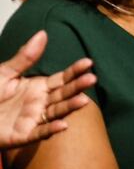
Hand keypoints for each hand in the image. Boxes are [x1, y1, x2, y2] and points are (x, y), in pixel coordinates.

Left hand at [0, 30, 94, 149]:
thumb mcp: (5, 72)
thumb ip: (25, 57)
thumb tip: (43, 33)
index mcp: (38, 87)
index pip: (62, 79)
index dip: (75, 71)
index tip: (88, 63)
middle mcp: (41, 103)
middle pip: (64, 94)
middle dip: (78, 87)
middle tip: (92, 79)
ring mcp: (34, 119)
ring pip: (56, 112)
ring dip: (70, 107)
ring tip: (83, 100)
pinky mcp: (24, 135)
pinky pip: (40, 132)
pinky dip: (51, 129)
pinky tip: (63, 125)